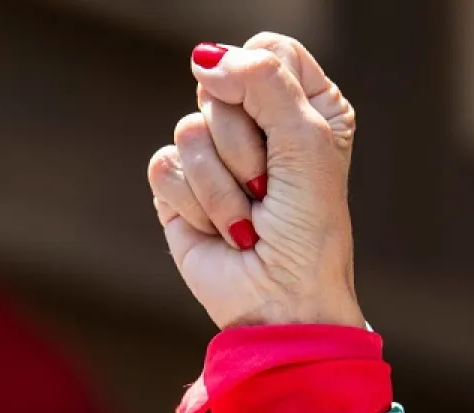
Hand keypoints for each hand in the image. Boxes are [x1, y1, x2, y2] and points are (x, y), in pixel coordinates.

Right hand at [147, 33, 364, 329]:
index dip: (260, 82)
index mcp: (303, 105)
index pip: (266, 50)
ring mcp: (214, 157)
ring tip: (248, 217)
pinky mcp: (179, 189)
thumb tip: (203, 57)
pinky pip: (165, 166)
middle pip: (220, 85)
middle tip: (267, 186)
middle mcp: (257, 125)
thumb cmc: (308, 227)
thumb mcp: (305, 140)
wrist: (280, 301)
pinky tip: (220, 230)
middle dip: (244, 145)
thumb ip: (262, 81)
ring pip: (189, 129)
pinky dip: (196, 205)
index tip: (278, 127)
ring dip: (223, 186)